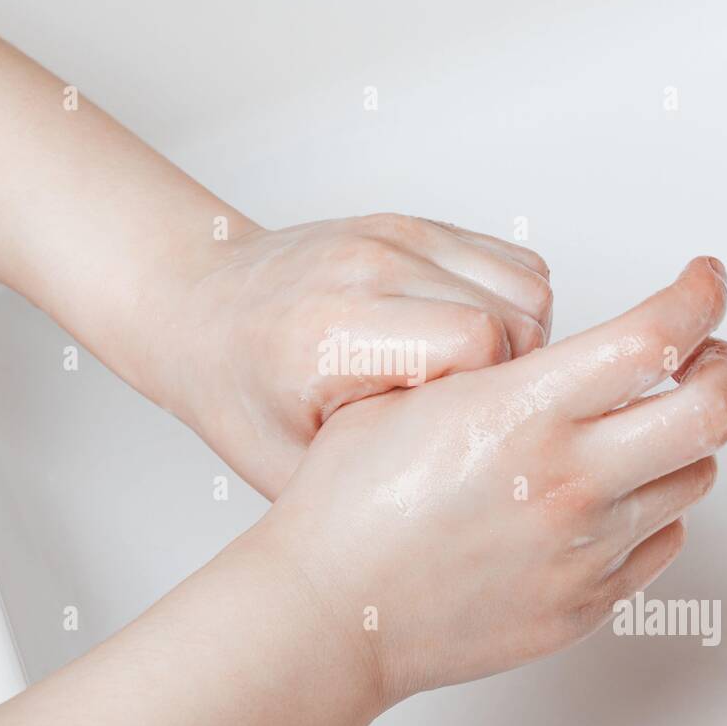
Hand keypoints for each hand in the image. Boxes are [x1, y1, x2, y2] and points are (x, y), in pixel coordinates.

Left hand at [154, 213, 552, 498]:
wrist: (198, 309)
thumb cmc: (240, 395)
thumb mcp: (292, 470)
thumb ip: (376, 480)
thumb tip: (473, 501)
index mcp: (335, 333)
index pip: (478, 343)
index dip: (487, 400)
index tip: (457, 433)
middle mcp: (369, 267)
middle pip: (518, 311)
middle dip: (514, 375)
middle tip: (469, 416)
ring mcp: (394, 234)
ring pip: (528, 282)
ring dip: (522, 338)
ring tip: (470, 381)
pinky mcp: (413, 223)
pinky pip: (512, 261)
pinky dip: (511, 305)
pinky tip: (466, 345)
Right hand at [254, 257, 726, 706]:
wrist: (328, 614)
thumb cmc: (347, 506)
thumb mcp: (407, 397)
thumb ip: (492, 368)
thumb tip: (555, 349)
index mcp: (522, 413)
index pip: (656, 336)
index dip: (699, 296)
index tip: (705, 281)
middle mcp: (569, 481)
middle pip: (713, 410)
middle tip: (710, 353)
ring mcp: (584, 551)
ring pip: (695, 477)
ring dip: (684, 440)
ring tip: (644, 428)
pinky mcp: (584, 604)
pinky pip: (662, 544)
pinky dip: (654, 509)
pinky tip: (612, 497)